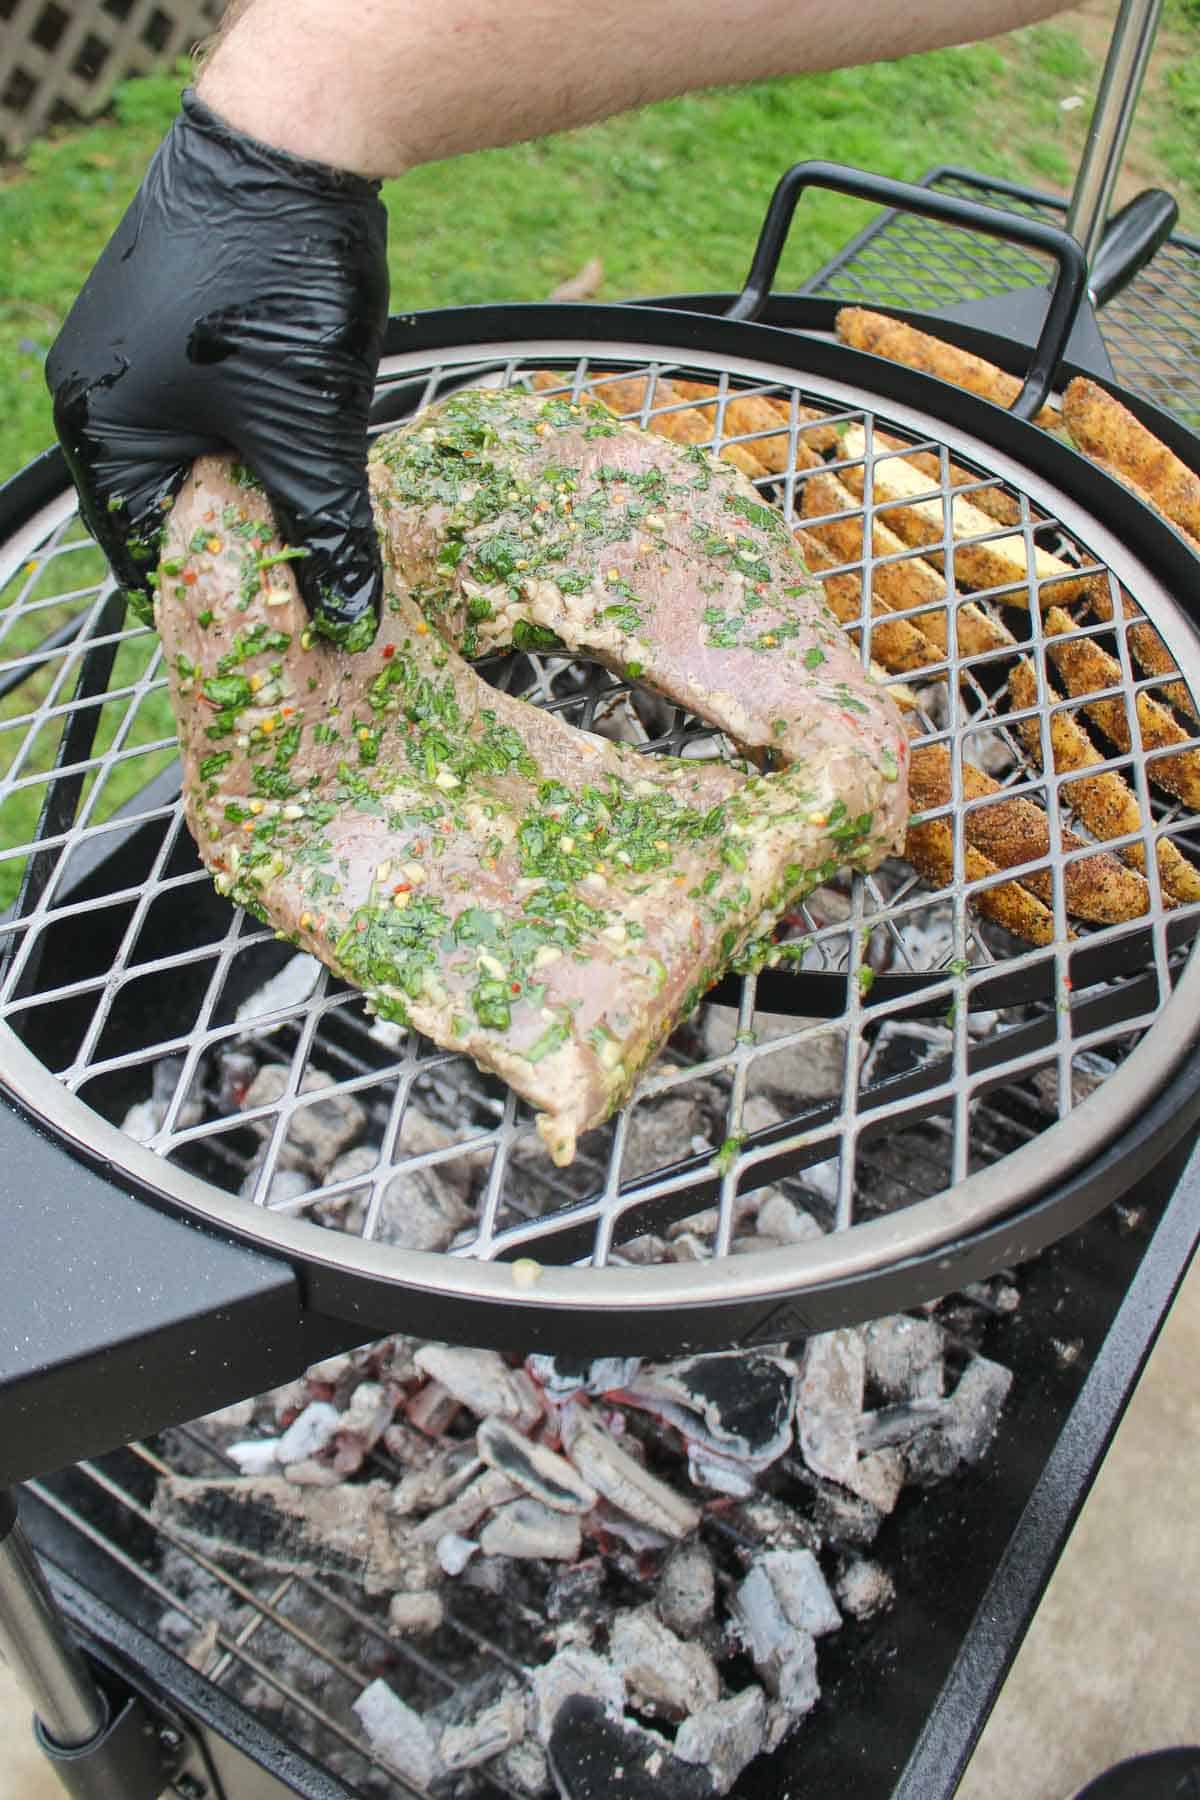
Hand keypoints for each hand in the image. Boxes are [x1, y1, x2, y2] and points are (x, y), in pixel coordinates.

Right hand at [45, 90, 388, 639]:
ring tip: (327, 539)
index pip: (147, 556)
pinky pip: (223, 419)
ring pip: (207, 467)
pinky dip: (267, 450)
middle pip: (177, 515)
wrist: (295, 141)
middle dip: (246, 556)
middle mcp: (105, 396)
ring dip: (265, 502)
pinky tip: (319, 468)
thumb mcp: (306, 430)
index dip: (217, 604)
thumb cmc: (274, 288)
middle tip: (315, 602)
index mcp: (103, 431)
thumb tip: (348, 620)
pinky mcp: (189, 331)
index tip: (281, 640)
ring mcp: (144, 359)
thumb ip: (325, 531)